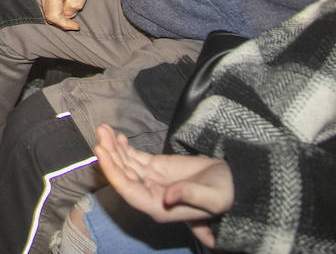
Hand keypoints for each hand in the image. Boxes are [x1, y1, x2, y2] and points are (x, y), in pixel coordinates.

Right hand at [35, 0, 98, 29]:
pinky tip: (68, 0)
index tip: (76, 26)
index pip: (52, 16)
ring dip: (60, 12)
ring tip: (74, 6)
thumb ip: (74, 5)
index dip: (64, 24)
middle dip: (63, 19)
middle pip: (48, 13)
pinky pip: (48, 0)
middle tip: (76, 20)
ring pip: (47, 8)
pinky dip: (57, 5)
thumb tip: (67, 15)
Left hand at [94, 126, 233, 247]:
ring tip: (103, 129)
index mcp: (158, 207)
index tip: (102, 152)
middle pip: (122, 174)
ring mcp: (151, 180)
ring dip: (113, 147)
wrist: (235, 184)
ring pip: (126, 163)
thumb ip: (189, 196)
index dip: (113, 172)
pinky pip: (134, 157)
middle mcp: (150, 195)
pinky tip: (116, 135)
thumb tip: (168, 196)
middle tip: (100, 135)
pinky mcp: (156, 167)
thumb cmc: (226, 194)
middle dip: (109, 155)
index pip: (128, 190)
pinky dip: (124, 146)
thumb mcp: (212, 198)